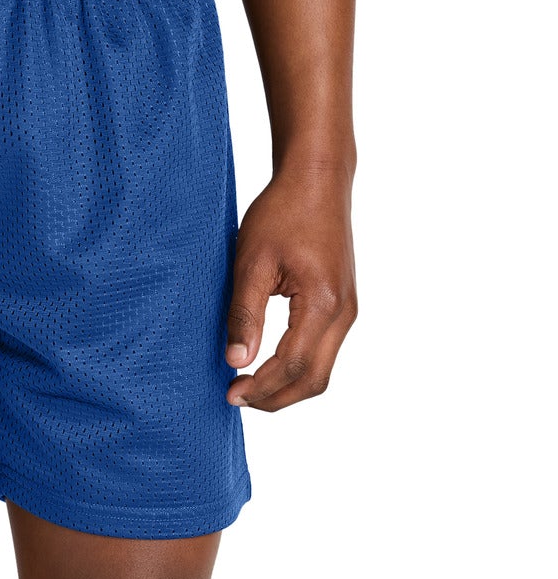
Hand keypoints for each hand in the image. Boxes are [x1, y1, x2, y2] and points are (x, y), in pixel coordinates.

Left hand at [225, 164, 356, 411]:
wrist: (318, 180)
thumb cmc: (282, 213)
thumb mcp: (252, 262)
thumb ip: (245, 315)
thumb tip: (236, 363)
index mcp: (323, 303)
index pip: (292, 365)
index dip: (261, 388)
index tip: (229, 394)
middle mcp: (344, 313)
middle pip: (313, 380)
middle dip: (275, 398)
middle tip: (236, 398)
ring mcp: (348, 311)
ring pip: (321, 371)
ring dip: (286, 387)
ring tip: (248, 386)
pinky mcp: (343, 307)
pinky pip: (323, 353)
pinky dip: (296, 369)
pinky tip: (267, 365)